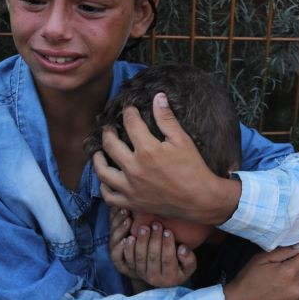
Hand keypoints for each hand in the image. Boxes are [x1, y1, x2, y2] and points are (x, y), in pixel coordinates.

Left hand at [94, 93, 241, 224]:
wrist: (200, 199)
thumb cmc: (193, 168)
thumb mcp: (182, 140)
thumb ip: (167, 119)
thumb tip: (158, 96)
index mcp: (147, 150)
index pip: (131, 124)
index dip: (128, 113)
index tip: (129, 109)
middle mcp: (134, 168)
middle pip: (110, 145)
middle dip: (107, 132)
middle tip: (109, 127)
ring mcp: (131, 187)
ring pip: (103, 172)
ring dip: (97, 159)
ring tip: (98, 152)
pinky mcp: (132, 203)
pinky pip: (110, 196)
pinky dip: (104, 188)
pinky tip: (106, 180)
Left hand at [108, 207, 197, 287]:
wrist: (164, 276)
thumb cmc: (180, 266)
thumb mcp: (189, 265)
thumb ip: (189, 258)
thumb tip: (181, 249)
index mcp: (170, 277)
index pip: (168, 259)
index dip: (168, 244)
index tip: (168, 231)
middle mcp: (155, 278)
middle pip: (153, 257)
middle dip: (154, 239)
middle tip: (156, 224)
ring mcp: (142, 274)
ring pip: (139, 257)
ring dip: (141, 241)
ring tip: (144, 227)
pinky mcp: (133, 269)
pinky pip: (129, 259)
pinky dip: (128, 248)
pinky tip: (131, 236)